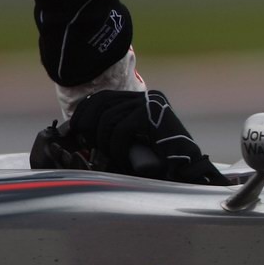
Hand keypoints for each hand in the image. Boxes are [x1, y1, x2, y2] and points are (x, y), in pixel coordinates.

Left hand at [67, 90, 228, 185]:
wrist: (188, 168)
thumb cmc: (161, 159)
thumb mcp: (135, 138)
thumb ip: (117, 128)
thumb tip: (80, 128)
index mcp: (143, 98)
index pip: (105, 96)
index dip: (85, 111)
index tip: (75, 128)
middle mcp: (148, 96)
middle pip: (103, 102)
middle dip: (88, 124)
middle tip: (86, 144)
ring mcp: (151, 104)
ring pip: (109, 118)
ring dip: (105, 141)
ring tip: (111, 157)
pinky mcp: (151, 115)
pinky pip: (121, 129)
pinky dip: (117, 147)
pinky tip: (122, 158)